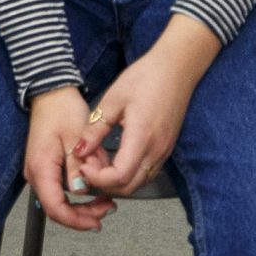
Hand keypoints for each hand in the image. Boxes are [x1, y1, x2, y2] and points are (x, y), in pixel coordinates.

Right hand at [26, 88, 115, 232]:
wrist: (52, 94)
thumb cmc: (62, 109)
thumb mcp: (75, 138)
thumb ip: (77, 167)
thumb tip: (81, 191)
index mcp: (41, 167)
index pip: (55, 207)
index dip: (76, 220)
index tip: (95, 222)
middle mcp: (36, 173)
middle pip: (58, 208)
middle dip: (83, 214)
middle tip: (106, 210)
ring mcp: (40, 171)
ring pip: (61, 200)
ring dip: (84, 203)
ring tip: (105, 198)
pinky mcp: (47, 167)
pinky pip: (61, 188)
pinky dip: (79, 191)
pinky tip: (95, 187)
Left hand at [76, 29, 206, 199]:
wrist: (177, 68)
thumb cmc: (147, 77)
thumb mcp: (113, 99)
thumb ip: (95, 129)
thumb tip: (79, 150)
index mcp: (142, 137)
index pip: (119, 176)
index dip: (98, 177)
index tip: (84, 164)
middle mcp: (156, 150)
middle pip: (129, 187)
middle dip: (104, 183)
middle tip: (88, 164)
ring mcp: (164, 151)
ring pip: (138, 183)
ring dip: (116, 181)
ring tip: (100, 161)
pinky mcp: (166, 149)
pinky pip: (146, 173)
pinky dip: (129, 174)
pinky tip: (116, 159)